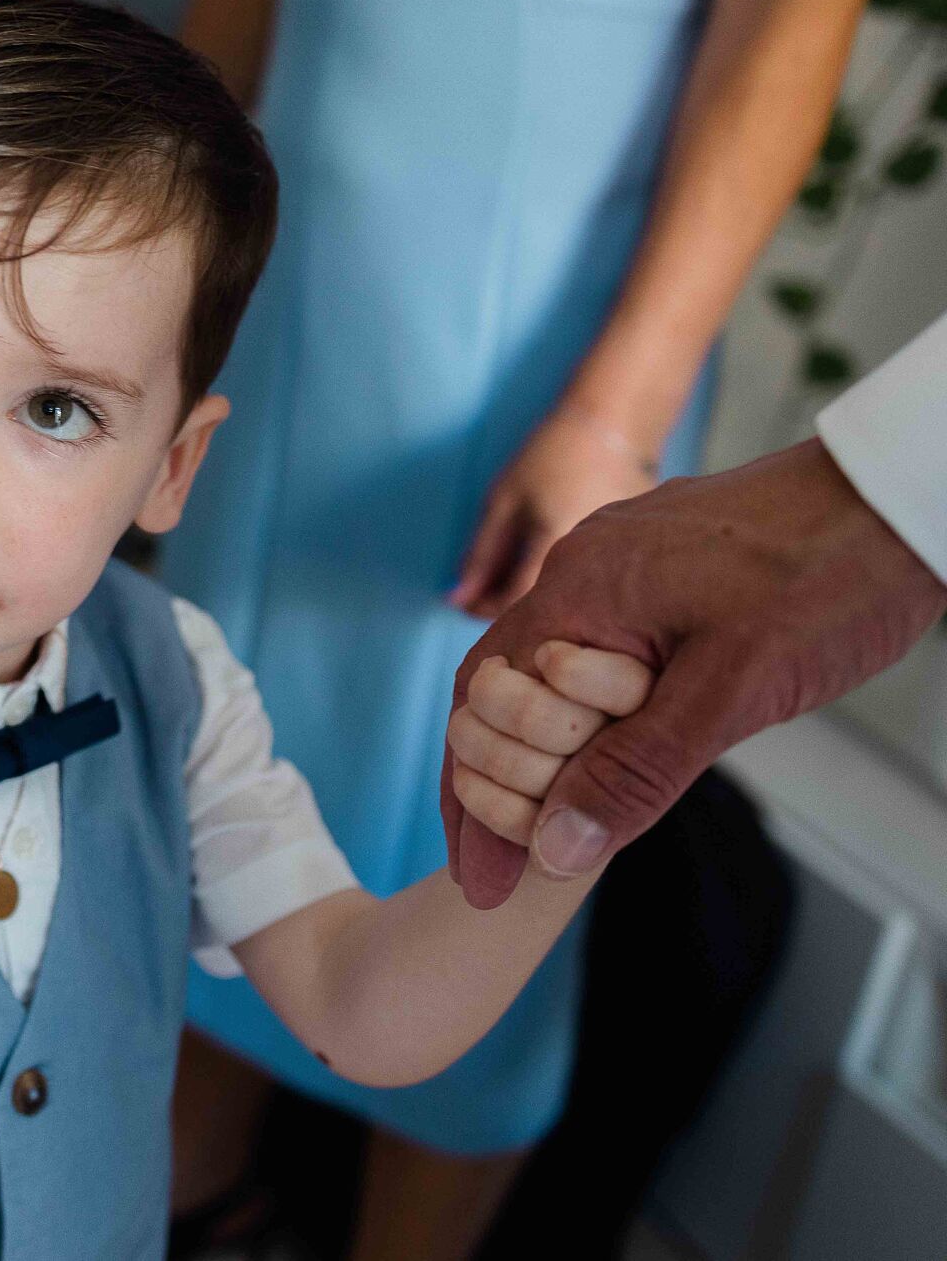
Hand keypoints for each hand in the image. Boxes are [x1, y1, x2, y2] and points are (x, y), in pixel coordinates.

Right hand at [443, 439, 946, 908]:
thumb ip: (639, 769)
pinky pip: (592, 656)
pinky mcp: (660, 576)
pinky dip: (587, 720)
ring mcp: (618, 570)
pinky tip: (611, 756)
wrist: (900, 491)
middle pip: (496, 699)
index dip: (473, 804)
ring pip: (545, 680)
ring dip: (547, 759)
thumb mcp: (734, 688)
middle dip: (501, 788)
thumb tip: (555, 849)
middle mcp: (579, 574)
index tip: (489, 882)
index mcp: (576, 594)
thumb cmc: (830, 572)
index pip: (480, 710)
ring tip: (561, 826)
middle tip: (525, 863)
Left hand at [450, 408, 655, 619]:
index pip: (515, 605)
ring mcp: (620, 557)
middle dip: (507, 604)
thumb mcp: (503, 502)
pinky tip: (553, 553)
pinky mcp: (634, 550)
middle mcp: (594, 563)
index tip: (463, 603)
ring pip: (569, 594)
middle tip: (483, 587)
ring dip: (537, 591)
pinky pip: (592, 578)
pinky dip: (567, 575)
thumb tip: (455, 599)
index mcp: (557, 549)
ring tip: (514, 568)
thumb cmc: (551, 456)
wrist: (613, 422)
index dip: (484, 610)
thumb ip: (480, 556)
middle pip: (544, 605)